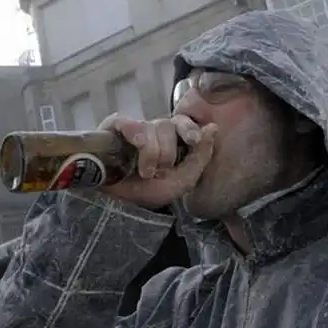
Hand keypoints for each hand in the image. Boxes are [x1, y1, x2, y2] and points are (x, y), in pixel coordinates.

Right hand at [99, 113, 216, 209]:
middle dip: (167, 151)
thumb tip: (213, 127)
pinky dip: (136, 137)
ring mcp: (134, 128)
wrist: (123, 205)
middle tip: (161, 170)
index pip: (184, 123)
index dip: (189, 129)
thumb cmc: (153, 191)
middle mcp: (154, 131)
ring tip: (145, 172)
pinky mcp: (114, 127)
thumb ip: (201, 154)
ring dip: (151, 152)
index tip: (193, 140)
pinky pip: (128, 122)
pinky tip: (133, 152)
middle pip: (167, 125)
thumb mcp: (184, 179)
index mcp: (173, 140)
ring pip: (150, 126)